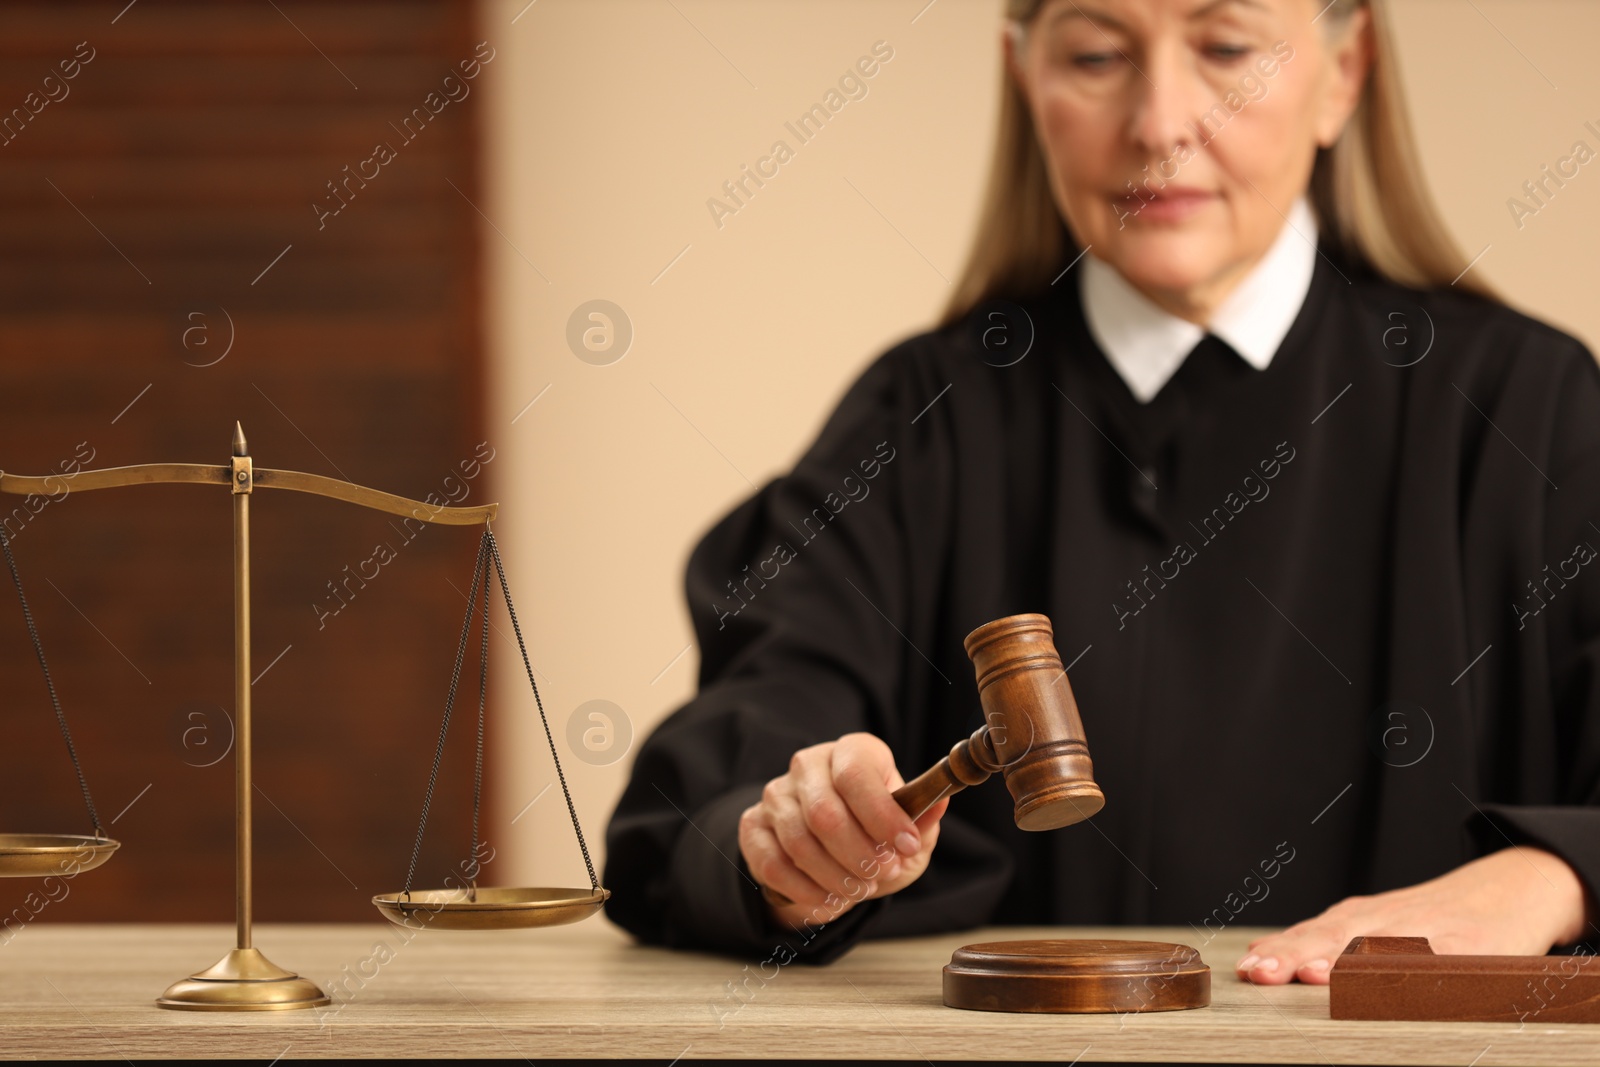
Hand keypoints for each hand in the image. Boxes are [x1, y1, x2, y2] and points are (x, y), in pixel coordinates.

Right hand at [738, 732, 948, 929]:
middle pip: (825, 813)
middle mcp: (809, 764)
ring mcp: (776, 794)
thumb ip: (922, 821)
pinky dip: (806, 891)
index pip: (857, 774)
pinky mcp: (754, 825)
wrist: (833, 850)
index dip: (882, 815)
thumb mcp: (910, 831)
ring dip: (835, 877)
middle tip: (881, 875)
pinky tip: (830, 899)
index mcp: (852, 752)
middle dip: (859, 855)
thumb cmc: (877, 834)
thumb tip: (938, 804)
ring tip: (859, 890)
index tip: (905, 847)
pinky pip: (773, 864)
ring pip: (799, 842)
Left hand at [1237, 846, 1595, 984]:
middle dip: (1295, 956)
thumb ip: (1330, 944)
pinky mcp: (1473, 948)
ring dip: (1344, 962)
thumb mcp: (1378, 928)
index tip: (1248, 966)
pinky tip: (1395, 982)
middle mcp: (1387, 922)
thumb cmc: (1435, 917)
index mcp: (1360, 919)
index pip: (1310, 934)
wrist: (1510, 888)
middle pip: (1334, 937)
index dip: (1280, 951)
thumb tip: (1269, 958)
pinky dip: (1416, 970)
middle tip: (1262, 971)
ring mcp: (1429, 933)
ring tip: (1313, 975)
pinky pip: (1441, 962)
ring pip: (1381, 948)